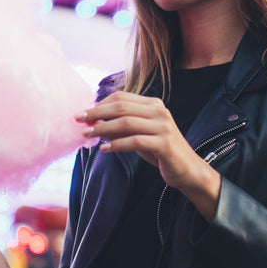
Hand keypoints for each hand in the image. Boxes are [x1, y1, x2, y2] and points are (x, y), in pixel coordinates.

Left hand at [76, 91, 220, 219]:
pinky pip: (135, 141)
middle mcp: (159, 111)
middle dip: (97, 113)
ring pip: (126, 123)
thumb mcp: (141, 134)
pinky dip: (117, 144)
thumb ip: (123, 125)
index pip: (121, 97)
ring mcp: (163, 127)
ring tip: (88, 135)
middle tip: (79, 121)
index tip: (83, 113)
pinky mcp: (164, 144)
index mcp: (153, 104)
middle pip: (121, 107)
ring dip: (103, 128)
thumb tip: (95, 121)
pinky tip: (105, 149)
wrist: (187, 169)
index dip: (100, 104)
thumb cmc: (160, 150)